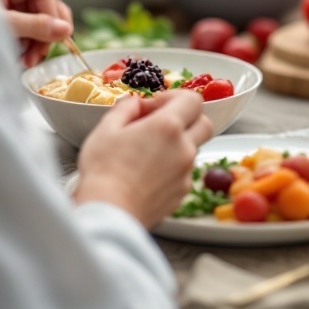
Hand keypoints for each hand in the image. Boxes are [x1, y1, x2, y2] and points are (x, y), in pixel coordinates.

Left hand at [0, 0, 72, 66]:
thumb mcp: (4, 27)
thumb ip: (35, 26)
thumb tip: (66, 29)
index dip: (48, 0)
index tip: (54, 26)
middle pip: (37, 1)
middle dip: (45, 26)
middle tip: (46, 50)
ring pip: (32, 20)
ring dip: (37, 41)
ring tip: (29, 62)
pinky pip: (21, 33)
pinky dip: (26, 47)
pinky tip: (21, 61)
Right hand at [75, 89, 212, 228]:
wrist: (110, 212)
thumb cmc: (104, 170)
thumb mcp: (106, 128)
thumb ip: (126, 107)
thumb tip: (136, 103)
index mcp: (168, 126)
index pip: (192, 99)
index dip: (175, 97)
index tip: (156, 105)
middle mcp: (184, 148)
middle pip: (204, 123)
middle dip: (186, 118)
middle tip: (161, 124)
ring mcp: (186, 173)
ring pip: (193, 149)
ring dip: (178, 144)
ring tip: (148, 151)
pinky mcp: (182, 193)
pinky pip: (184, 172)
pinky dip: (172, 167)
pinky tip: (148, 173)